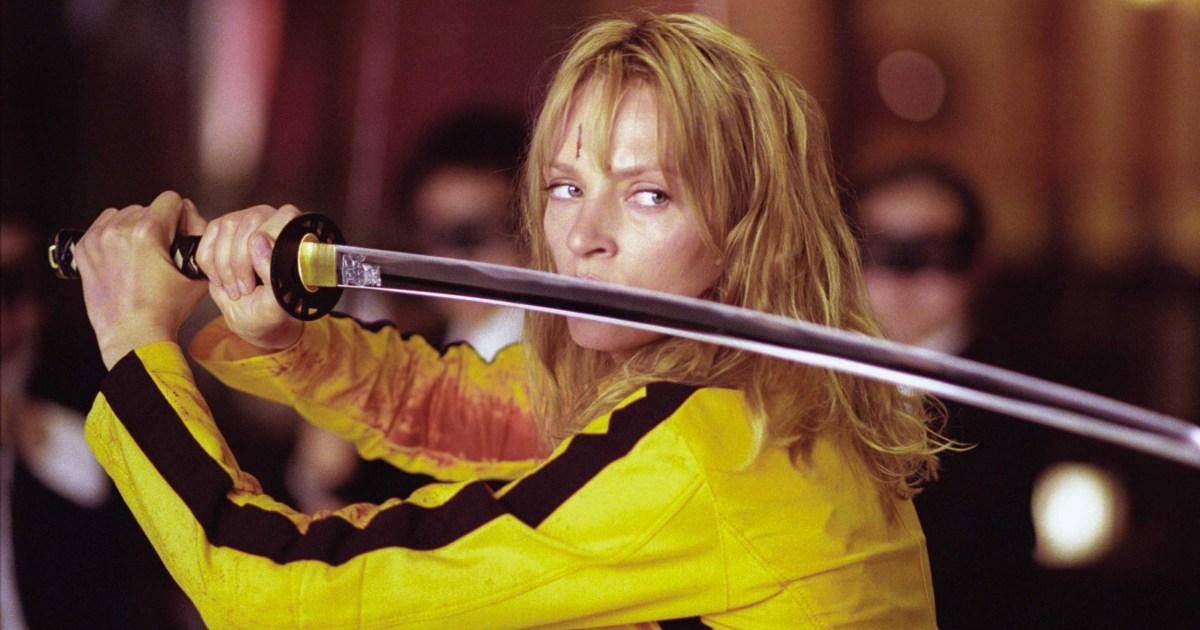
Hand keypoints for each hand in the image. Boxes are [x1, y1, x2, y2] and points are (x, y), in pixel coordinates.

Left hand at [75, 191, 208, 368]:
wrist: (133, 336)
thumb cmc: (167, 310)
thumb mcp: (197, 273)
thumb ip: (200, 239)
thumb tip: (194, 217)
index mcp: (147, 232)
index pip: (172, 199)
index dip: (182, 218)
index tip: (180, 237)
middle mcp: (119, 230)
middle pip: (148, 208)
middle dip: (158, 225)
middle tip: (161, 252)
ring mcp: (98, 238)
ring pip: (125, 214)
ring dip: (135, 228)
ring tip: (142, 255)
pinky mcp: (84, 249)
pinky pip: (104, 225)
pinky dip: (115, 235)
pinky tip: (125, 257)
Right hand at [195, 204, 302, 351]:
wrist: (251, 317)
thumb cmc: (270, 309)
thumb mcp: (276, 301)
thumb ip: (272, 272)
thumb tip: (258, 241)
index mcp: (296, 235)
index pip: (284, 216)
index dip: (269, 240)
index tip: (259, 274)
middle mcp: (272, 220)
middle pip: (250, 222)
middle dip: (242, 261)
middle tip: (246, 289)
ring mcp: (244, 221)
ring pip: (227, 227)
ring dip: (225, 265)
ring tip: (235, 289)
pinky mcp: (220, 229)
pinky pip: (208, 238)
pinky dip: (210, 264)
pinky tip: (221, 280)